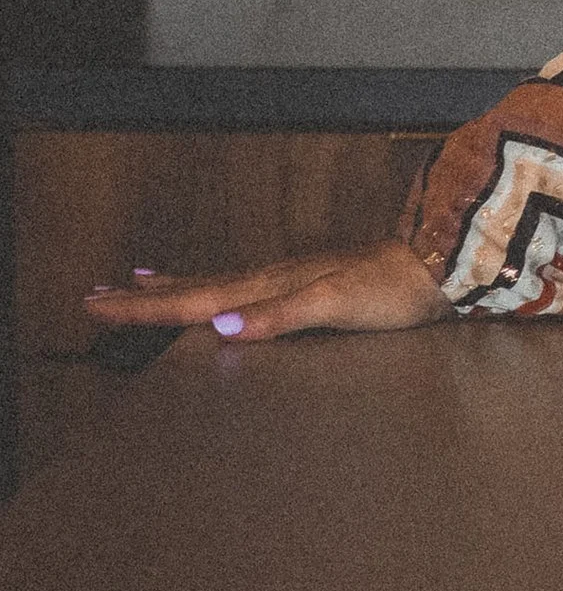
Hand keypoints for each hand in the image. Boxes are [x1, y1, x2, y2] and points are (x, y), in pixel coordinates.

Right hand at [83, 241, 454, 342]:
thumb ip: (279, 316)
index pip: (196, 299)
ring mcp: (291, 276)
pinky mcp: (308, 282)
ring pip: (217, 281)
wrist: (440, 265)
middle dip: (145, 295)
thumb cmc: (393, 290)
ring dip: (175, 285)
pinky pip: (244, 284)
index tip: (97, 305)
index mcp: (271, 285)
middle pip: (196, 286)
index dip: (146, 307)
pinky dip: (216, 286)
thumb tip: (219, 325)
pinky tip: (219, 292)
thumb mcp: (335, 305)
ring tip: (138, 282)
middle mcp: (274, 276)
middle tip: (94, 294)